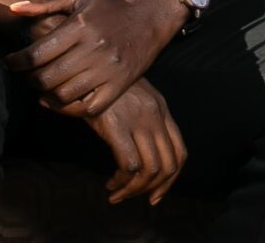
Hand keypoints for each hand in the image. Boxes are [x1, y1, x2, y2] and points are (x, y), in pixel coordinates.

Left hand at [4, 0, 180, 116]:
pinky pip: (87, 108)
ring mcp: (108, 71)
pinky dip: (67, 109)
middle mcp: (94, 49)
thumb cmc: (106, 6)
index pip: (38, 53)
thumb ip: (44, 1)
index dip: (17, 61)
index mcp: (81, 26)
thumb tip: (13, 9)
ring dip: (44, 95)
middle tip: (24, 76)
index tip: (10, 62)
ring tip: (39, 87)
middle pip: (48, 78)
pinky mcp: (118, 86)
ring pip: (64, 95)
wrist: (147, 18)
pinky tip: (57, 100)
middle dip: (29, 79)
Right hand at [87, 77, 186, 205]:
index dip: (171, 178)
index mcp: (161, 109)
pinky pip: (130, 165)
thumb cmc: (104, 84)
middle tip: (138, 198)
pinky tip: (111, 184)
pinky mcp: (118, 126)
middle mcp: (155, 116)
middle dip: (155, 189)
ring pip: (150, 169)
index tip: (157, 193)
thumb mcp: (131, 98)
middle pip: (169, 164)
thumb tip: (140, 158)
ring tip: (118, 194)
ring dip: (134, 189)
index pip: (180, 151)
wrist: (84, 66)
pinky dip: (122, 181)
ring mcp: (138, 121)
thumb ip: (142, 121)